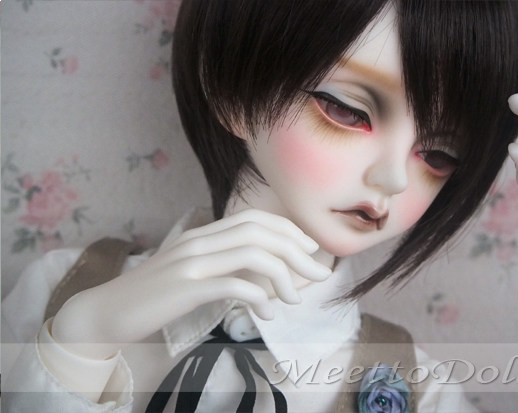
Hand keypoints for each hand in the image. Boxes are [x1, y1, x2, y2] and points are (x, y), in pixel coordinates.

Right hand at [51, 209, 331, 358]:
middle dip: (297, 251)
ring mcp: (191, 263)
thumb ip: (223, 266)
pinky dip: (258, 298)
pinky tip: (266, 313)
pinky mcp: (185, 288)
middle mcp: (199, 242)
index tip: (309, 248)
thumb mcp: (191, 272)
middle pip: (260, 232)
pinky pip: (233, 285)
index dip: (288, 230)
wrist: (109, 310)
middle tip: (319, 273)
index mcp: (202, 234)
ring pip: (252, 255)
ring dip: (283, 276)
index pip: (254, 220)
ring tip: (294, 300)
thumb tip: (265, 278)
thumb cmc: (154, 294)